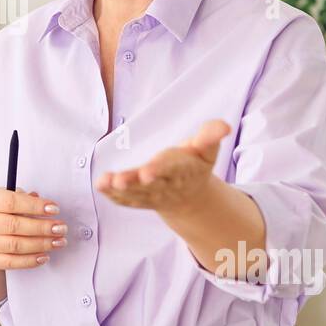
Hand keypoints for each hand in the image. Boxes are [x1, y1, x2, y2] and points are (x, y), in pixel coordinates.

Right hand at [0, 188, 66, 269]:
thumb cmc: (1, 211)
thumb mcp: (8, 198)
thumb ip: (25, 198)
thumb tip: (43, 203)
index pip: (11, 202)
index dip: (35, 206)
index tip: (55, 209)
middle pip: (14, 225)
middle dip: (42, 227)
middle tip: (61, 228)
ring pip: (15, 245)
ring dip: (41, 244)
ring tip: (58, 242)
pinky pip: (11, 262)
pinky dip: (30, 261)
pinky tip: (45, 256)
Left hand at [94, 119, 231, 221]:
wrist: (191, 197)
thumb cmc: (195, 164)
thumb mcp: (207, 150)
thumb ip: (211, 136)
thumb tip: (224, 126)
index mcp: (183, 171)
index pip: (170, 170)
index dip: (158, 170)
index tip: (147, 171)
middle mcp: (165, 185)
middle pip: (148, 185)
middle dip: (134, 182)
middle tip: (119, 180)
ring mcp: (151, 196)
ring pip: (133, 194)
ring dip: (118, 189)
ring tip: (104, 181)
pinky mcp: (138, 200)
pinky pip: (125, 200)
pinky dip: (112, 195)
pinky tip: (101, 185)